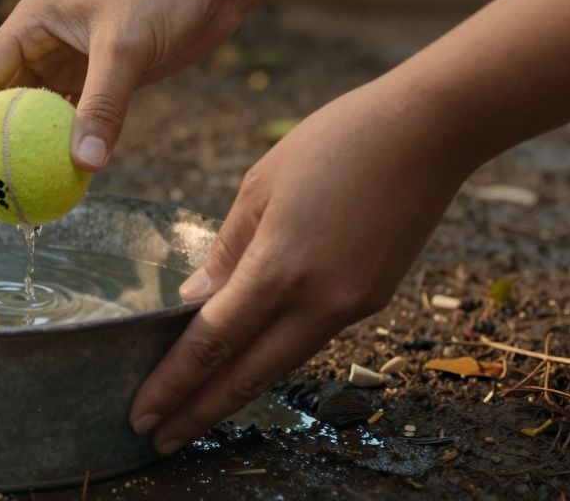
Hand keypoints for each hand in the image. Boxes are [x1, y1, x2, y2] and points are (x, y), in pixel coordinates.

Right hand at [0, 0, 250, 170]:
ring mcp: (75, 59)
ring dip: (33, 146)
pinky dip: (72, 143)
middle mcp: (46, 40)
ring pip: (42, 111)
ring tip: (21, 188)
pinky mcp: (106, 75)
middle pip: (5, 98)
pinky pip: (79, 116)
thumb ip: (103, 105)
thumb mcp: (127, 47)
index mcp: (33, 21)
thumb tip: (84, 165)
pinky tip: (70, 175)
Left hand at [128, 79, 476, 454]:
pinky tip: (245, 363)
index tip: (141, 413)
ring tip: (193, 413)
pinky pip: (310, 338)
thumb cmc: (335, 142)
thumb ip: (227, 251)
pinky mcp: (373, 300)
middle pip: (246, 375)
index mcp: (280, 266)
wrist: (429, 131)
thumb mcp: (260, 186)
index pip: (212, 342)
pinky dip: (271, 357)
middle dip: (196, 412)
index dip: (173, 383)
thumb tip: (195, 303)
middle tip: (156, 438)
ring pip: (280, 364)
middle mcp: (319, 299)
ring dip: (233, 393)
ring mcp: (351, 305)